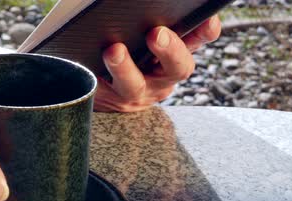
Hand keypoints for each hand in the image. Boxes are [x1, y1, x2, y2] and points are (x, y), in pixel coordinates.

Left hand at [96, 15, 221, 111]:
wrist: (104, 91)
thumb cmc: (131, 51)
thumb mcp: (148, 39)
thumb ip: (159, 23)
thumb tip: (144, 3)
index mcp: (176, 52)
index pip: (199, 39)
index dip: (205, 31)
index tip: (206, 20)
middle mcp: (163, 75)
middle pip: (176, 67)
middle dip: (169, 50)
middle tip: (156, 34)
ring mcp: (138, 91)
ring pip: (134, 84)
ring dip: (124, 67)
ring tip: (113, 50)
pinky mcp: (110, 100)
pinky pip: (102, 92)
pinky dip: (95, 77)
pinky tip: (85, 63)